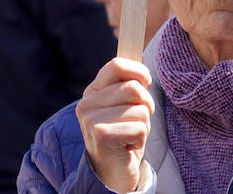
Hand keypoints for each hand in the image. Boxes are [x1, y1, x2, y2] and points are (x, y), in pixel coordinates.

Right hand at [76, 57, 154, 191]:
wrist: (112, 172)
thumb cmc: (122, 135)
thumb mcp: (122, 105)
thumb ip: (126, 83)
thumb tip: (140, 59)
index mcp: (92, 91)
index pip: (117, 65)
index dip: (138, 72)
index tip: (146, 83)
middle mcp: (86, 104)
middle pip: (134, 88)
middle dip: (146, 105)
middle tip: (138, 119)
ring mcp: (91, 121)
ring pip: (140, 110)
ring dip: (144, 125)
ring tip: (131, 135)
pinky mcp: (102, 137)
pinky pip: (140, 129)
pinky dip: (141, 140)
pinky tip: (128, 146)